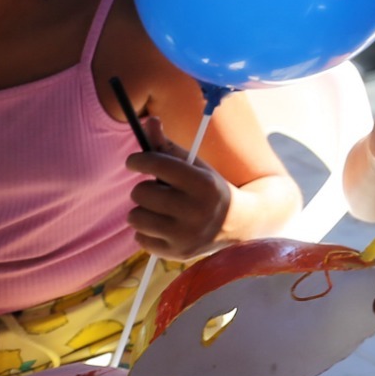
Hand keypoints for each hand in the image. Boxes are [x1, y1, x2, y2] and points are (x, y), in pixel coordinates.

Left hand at [124, 105, 237, 259]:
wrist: (239, 224)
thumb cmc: (210, 189)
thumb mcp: (196, 167)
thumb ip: (168, 147)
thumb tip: (148, 121)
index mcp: (203, 183)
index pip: (158, 165)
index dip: (139, 160)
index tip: (134, 161)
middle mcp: (195, 210)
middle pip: (140, 192)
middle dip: (144, 188)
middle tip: (157, 190)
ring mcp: (185, 235)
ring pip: (135, 216)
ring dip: (143, 210)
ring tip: (160, 209)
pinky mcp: (176, 253)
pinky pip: (139, 238)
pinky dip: (147, 231)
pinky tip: (164, 226)